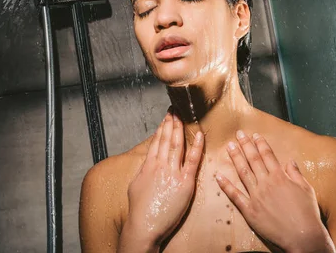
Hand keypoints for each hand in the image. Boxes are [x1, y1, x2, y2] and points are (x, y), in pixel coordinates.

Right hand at [120, 109, 203, 249]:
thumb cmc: (139, 209)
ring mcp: (173, 173)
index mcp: (148, 165)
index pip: (157, 141)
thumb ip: (144, 171)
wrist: (144, 224)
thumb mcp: (136, 185)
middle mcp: (160, 165)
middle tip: (175, 110)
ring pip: (178, 145)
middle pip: (167, 139)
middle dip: (171, 123)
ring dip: (180, 129)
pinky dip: (197, 147)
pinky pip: (193, 161)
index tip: (166, 118)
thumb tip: (148, 164)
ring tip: (183, 116)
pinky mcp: (185, 183)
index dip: (162, 128)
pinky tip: (199, 135)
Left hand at [216, 131, 334, 252]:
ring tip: (229, 146)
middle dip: (245, 145)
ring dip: (236, 158)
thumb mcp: (306, 189)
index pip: (268, 156)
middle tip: (238, 134)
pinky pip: (235, 196)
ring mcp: (256, 197)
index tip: (254, 135)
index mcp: (280, 177)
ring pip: (243, 173)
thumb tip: (290, 161)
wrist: (303, 236)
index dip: (260, 144)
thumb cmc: (308, 214)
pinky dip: (226, 185)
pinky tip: (218, 176)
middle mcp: (266, 183)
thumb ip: (296, 174)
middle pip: (253, 160)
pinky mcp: (250, 211)